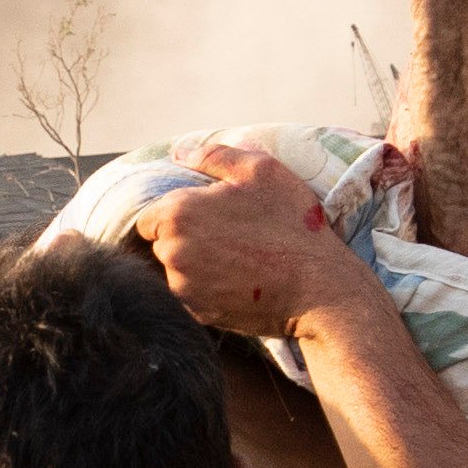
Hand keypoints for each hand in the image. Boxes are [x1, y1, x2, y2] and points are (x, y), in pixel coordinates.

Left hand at [135, 144, 371, 341]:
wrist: (319, 288)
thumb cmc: (292, 224)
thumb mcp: (261, 171)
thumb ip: (214, 155)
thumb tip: (180, 152)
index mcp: (177, 214)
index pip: (148, 216)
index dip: (173, 214)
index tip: (203, 217)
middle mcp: (171, 254)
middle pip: (160, 245)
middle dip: (184, 239)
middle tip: (227, 238)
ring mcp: (182, 289)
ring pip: (174, 273)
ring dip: (194, 266)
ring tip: (235, 260)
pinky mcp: (198, 315)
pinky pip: (191, 297)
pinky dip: (207, 290)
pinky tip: (238, 281)